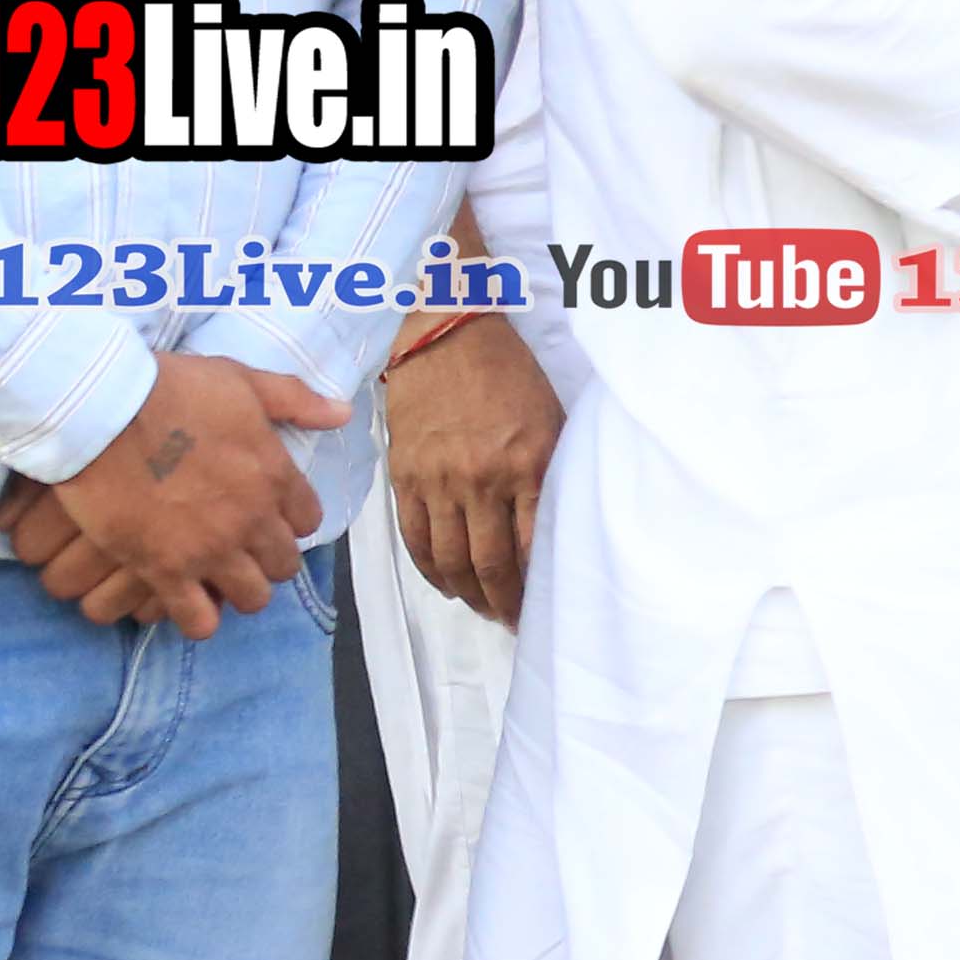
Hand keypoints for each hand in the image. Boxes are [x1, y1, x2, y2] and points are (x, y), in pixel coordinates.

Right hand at [25, 349, 341, 635]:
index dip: (289, 522)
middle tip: (241, 553)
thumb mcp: (241, 381)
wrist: (102, 411)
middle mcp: (252, 519)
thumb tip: (343, 413)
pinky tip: (184, 601)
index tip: (269, 518)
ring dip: (239, 592)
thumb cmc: (170, 389)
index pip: (308, 520)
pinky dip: (197, 618)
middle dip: (268, 561)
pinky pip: (199, 620)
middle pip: (284, 565)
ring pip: (251, 598)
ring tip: (216, 581)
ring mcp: (211, 549)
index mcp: (275, 475)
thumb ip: (294, 400)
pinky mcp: (164, 570)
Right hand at [384, 312, 558, 627]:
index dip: (535, 587)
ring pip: (451, 560)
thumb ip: (550, 474)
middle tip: (512, 621)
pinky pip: (415, 540)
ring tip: (483, 608)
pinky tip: (448, 584)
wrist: (445, 337)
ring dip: (468, 594)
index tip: (541, 607)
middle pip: (490, 564)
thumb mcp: (551, 420)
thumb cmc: (510, 376)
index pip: (532, 546)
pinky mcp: (405, 478)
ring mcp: (439, 481)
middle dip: (503, 603)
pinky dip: (431, 570)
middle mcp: (482, 480)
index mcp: (527, 464)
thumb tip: (554, 528)